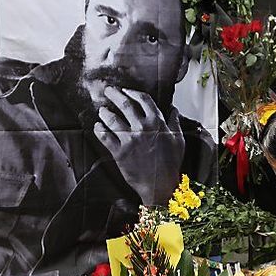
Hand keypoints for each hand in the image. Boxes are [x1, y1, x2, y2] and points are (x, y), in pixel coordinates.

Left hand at [94, 86, 184, 204]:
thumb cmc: (171, 164)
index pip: (143, 99)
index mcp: (157, 123)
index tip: (126, 90)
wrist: (160, 185)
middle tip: (108, 91)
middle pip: (125, 104)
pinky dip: (99, 129)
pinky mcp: (119, 152)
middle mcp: (142, 128)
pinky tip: (97, 126)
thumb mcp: (178, 140)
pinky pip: (105, 137)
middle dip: (114, 95)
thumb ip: (174, 122)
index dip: (133, 92)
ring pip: (112, 119)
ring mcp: (129, 140)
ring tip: (102, 109)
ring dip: (105, 112)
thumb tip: (173, 109)